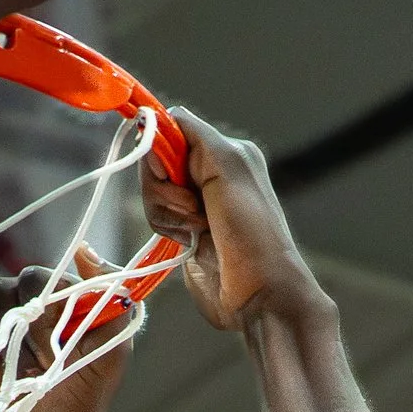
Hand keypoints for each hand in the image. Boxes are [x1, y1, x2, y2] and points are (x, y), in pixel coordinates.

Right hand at [0, 255, 132, 411]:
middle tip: (30, 363)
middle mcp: (33, 307)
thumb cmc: (81, 407)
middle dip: (13, 326)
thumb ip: (111, 302)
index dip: (39, 311)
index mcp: (63, 302)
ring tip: (1, 366)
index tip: (51, 348)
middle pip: (4, 285)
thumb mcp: (111, 355)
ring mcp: (1, 323)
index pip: (38, 278)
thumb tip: (84, 249)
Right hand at [142, 110, 325, 335]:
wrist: (258, 292)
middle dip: (166, 187)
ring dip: (168, 212)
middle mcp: (209, 173)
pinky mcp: (184, 231)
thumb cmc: (251, 231)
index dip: (162, 146)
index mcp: (225, 152)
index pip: (175, 129)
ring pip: (153, 192)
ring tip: (196, 229)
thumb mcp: (228, 167)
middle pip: (158, 162)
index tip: (168, 170)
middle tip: (193, 208)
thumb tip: (158, 119)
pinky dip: (167, 228)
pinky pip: (157, 218)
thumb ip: (194, 136)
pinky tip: (189, 241)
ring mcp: (195, 204)